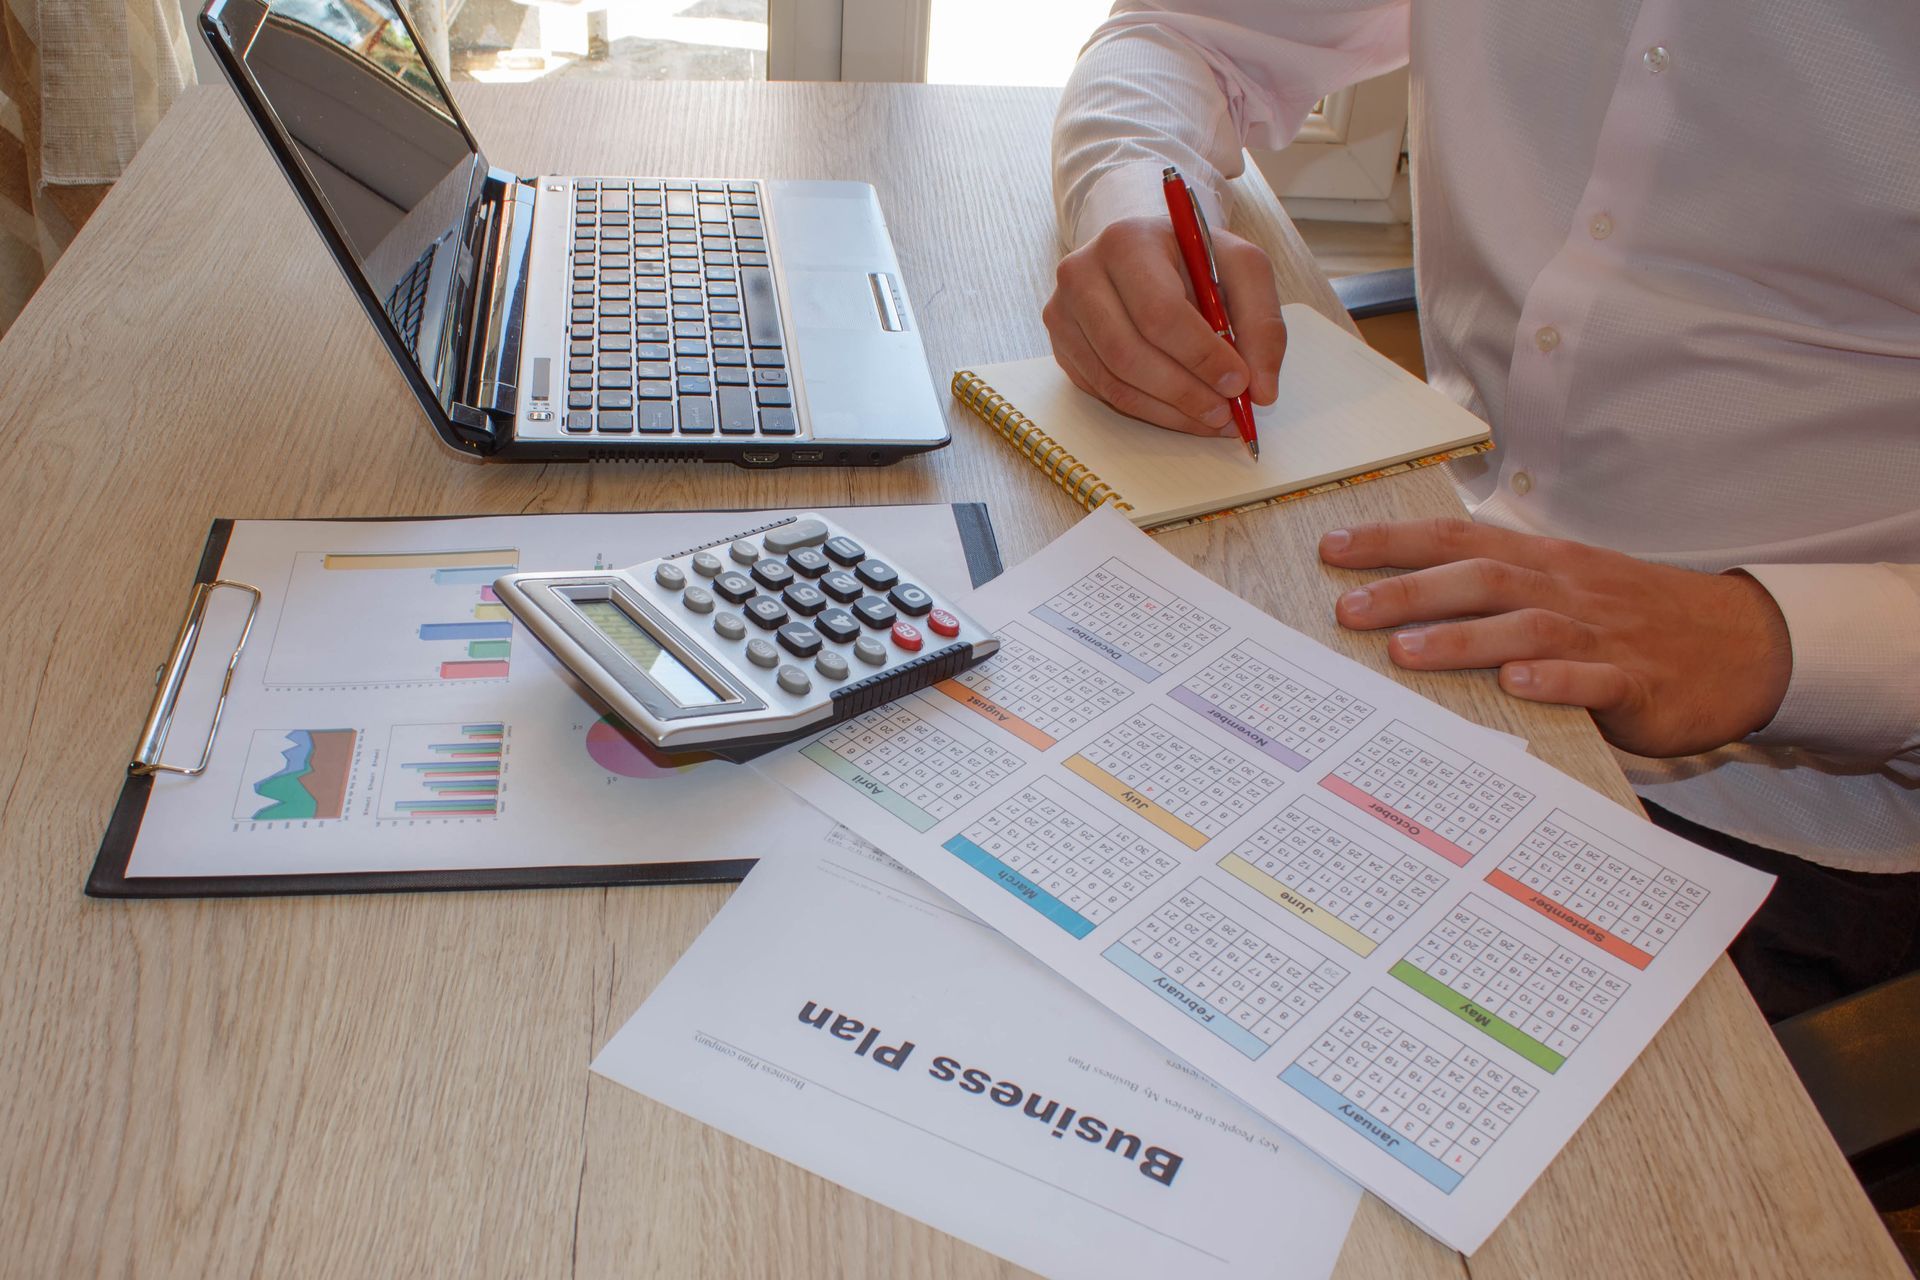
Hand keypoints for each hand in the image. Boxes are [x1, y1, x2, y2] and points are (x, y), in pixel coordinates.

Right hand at [1042, 215, 1286, 435]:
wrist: (1148, 255)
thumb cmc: (1195, 261)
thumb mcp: (1242, 269)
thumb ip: (1262, 324)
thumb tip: (1261, 391)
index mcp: (1126, 242)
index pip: (1158, 312)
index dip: (1200, 355)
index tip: (1238, 383)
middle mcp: (1081, 275)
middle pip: (1128, 353)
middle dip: (1185, 392)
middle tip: (1226, 413)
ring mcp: (1063, 314)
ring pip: (1114, 382)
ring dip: (1169, 411)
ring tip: (1212, 418)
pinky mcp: (1062, 347)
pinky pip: (1104, 392)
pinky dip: (1150, 412)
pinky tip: (1182, 411)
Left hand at [1319, 518, 1793, 756]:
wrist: (1744, 644)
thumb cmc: (1636, 618)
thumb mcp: (1567, 587)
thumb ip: (1500, 590)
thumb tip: (1408, 599)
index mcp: (1544, 562)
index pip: (1456, 539)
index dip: (1393, 541)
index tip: (1331, 546)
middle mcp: (1565, 589)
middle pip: (1479, 578)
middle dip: (1408, 591)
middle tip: (1346, 608)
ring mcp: (1601, 634)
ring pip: (1525, 627)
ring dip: (1464, 637)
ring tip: (1406, 651)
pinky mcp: (1637, 682)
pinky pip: (1594, 678)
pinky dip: (1555, 679)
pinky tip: (1517, 684)